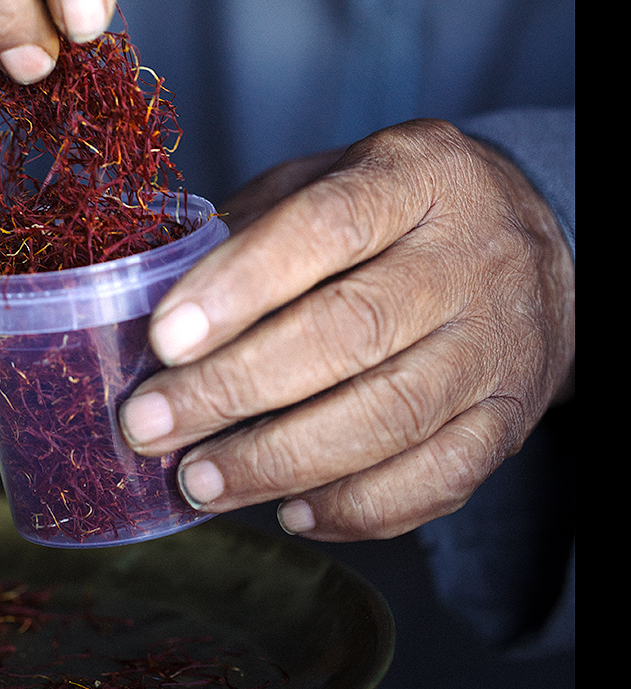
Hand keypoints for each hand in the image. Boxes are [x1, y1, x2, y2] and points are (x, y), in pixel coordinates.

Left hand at [119, 120, 574, 540]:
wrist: (539, 246)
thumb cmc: (397, 215)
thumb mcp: (330, 179)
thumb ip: (252, 225)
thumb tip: (148, 296)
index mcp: (416, 176)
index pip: (327, 226)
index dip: (240, 285)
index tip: (163, 339)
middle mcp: (467, 258)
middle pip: (350, 330)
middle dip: (233, 388)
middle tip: (150, 425)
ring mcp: (495, 344)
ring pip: (390, 415)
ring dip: (280, 460)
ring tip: (198, 480)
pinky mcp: (510, 419)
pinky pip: (440, 479)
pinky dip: (358, 508)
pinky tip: (290, 512)